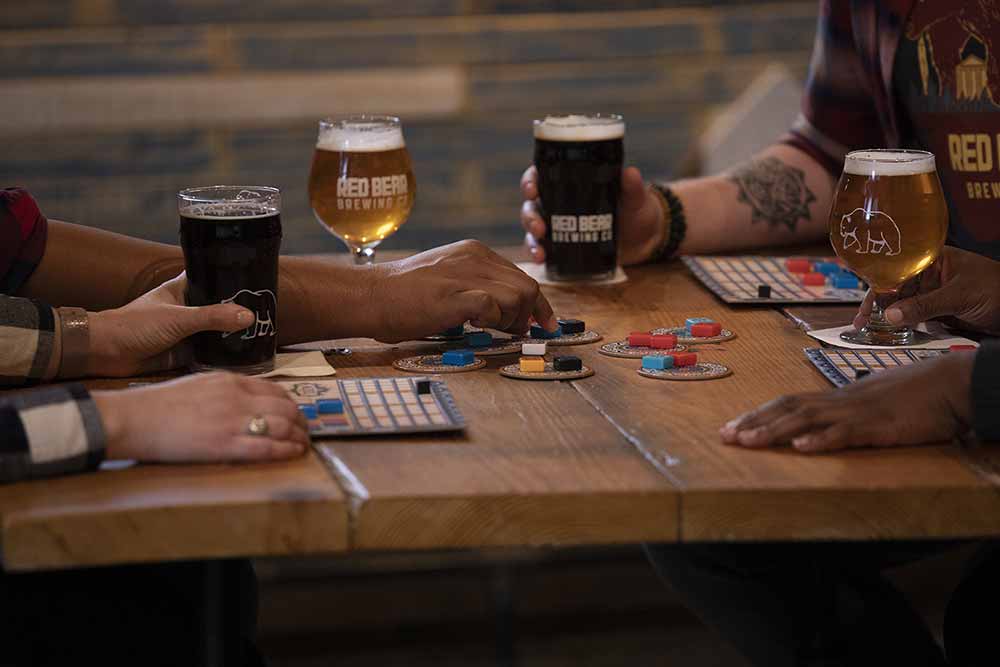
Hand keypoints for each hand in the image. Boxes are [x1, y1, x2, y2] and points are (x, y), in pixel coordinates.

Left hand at [88, 273, 253, 375]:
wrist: (106, 354)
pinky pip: (211, 352)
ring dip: (234, 332)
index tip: (258, 277)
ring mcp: (188, 332)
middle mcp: (188, 309)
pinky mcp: (187, 352)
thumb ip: (212, 317)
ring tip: (266, 331)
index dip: (231, 275)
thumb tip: (249, 316)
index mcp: (182, 290)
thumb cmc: (136, 325)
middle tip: (270, 310)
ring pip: (217, 330)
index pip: (211, 276)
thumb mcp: (178, 318)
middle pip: (220, 305)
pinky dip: (225, 353)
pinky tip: (248, 353)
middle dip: (240, 309)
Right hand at [93, 372, 308, 461]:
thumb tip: (246, 399)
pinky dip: (287, 450)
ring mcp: (233, 421)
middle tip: (304, 431)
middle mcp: (237, 398)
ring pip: (282, 426)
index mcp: (230, 381)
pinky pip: (267, 447)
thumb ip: (225, 390)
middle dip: (301, 421)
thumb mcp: (199, 384)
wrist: (133, 418)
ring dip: (299, 437)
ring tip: (303, 445)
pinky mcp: (225, 445)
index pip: (275, 390)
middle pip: (285, 408)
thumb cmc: (158, 404)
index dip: (291, 404)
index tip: (295, 414)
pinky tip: (294, 453)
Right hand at [370, 240, 556, 341]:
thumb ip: (477, 287)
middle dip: (530, 315)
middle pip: (528, 286)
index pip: (521, 276)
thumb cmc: (405, 295)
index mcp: (475, 253)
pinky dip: (491, 322)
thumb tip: (509, 313)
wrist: (372, 295)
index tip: (545, 324)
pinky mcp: (455, 295)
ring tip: (487, 327)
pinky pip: (494, 308)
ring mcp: (466, 275)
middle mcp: (475, 258)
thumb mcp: (448, 278)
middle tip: (515, 333)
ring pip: (518, 296)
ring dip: (510, 321)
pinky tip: (472, 324)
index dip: (538, 304)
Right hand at [520, 165, 665, 265]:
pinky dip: (538, 253)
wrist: (644, 238)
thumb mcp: (635, 197)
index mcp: (569, 181)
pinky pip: (542, 247)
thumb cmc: (636, 209)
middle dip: (530, 216)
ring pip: (533, 227)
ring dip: (531, 238)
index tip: (533, 189)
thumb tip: (629, 172)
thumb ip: (632, 186)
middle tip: (540, 228)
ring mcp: (557, 224)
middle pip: (532, 204)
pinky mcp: (561, 244)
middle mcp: (558, 201)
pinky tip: (541, 260)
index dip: (530, 181)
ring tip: (540, 251)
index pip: (541, 175)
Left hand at [719, 352, 974, 452]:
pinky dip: (821, 440)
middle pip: (787, 408)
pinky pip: (846, 433)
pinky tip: (801, 447)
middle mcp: (839, 401)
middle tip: (725, 436)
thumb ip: (845, 414)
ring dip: (774, 431)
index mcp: (836, 397)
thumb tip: (822, 425)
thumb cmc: (912, 395)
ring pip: (807, 419)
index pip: (787, 402)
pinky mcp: (878, 426)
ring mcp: (857, 412)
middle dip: (754, 422)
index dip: (758, 414)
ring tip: (748, 441)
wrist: (949, 384)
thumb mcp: (871, 405)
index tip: (731, 427)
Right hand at [853, 246, 999, 334]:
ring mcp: (934, 295)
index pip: (897, 269)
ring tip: (874, 331)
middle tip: (863, 323)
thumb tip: (890, 315)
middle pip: (896, 290)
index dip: (878, 285)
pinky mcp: (940, 313)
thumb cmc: (999, 289)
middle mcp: (930, 276)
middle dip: (879, 306)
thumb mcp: (960, 295)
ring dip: (890, 319)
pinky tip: (894, 334)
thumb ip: (924, 305)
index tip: (865, 304)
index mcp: (933, 260)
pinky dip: (904, 327)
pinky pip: (916, 320)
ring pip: (903, 306)